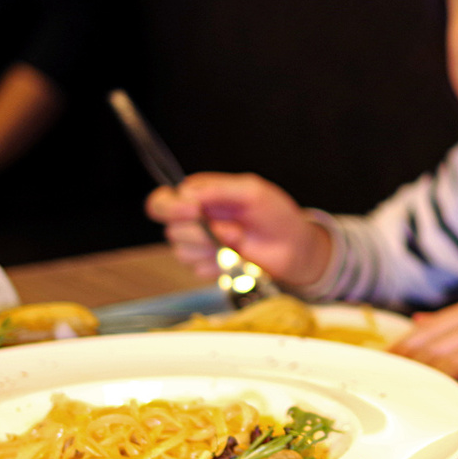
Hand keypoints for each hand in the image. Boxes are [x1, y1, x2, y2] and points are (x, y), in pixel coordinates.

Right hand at [144, 172, 329, 285]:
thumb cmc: (276, 213)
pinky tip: (236, 257)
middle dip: (198, 232)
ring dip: (212, 249)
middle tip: (229, 232)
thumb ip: (219, 189)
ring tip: (239, 241)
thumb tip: (187, 194)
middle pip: (170, 229)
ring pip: (182, 251)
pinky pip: (198, 269)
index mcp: (200, 195)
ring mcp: (200, 244)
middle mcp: (194, 219)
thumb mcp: (252, 191)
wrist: (294, 246)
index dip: (171, 207)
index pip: (163, 200)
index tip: (193, 210)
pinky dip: (219, 264)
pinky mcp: (209, 265)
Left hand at [389, 295, 457, 398]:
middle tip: (385, 390)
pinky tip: (445, 408)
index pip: (429, 329)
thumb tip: (416, 322)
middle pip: (436, 347)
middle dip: (408, 370)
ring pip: (453, 363)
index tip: (380, 368)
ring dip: (428, 384)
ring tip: (407, 401)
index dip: (402, 350)